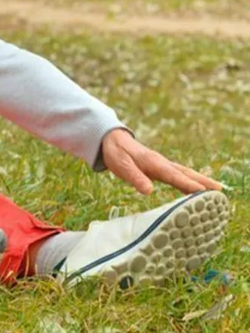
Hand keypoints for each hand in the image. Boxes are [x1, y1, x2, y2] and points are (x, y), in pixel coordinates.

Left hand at [101, 128, 221, 195]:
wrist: (113, 140)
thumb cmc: (117, 153)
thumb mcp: (122, 166)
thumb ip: (135, 178)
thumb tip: (149, 191)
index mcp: (154, 163)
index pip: (174, 176)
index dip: (188, 185)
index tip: (202, 192)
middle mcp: (162, 164)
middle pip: (186, 173)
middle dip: (203, 182)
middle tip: (220, 191)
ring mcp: (163, 166)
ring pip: (185, 174)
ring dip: (201, 181)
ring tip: (217, 191)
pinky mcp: (161, 169)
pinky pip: (179, 176)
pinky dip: (190, 182)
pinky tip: (197, 190)